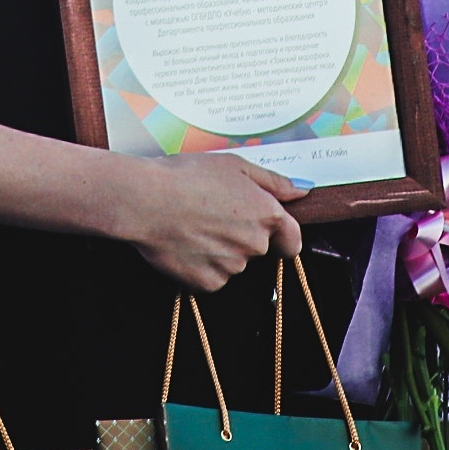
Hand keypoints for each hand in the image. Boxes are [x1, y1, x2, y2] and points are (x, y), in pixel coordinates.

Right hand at [123, 154, 305, 290]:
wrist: (146, 201)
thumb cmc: (188, 176)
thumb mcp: (235, 165)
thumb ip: (274, 181)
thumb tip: (302, 190)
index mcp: (267, 215)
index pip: (292, 240)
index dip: (281, 235)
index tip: (266, 229)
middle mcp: (255, 245)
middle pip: (258, 248)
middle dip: (241, 235)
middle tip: (212, 214)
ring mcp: (232, 267)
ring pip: (233, 262)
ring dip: (220, 250)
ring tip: (193, 225)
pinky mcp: (208, 283)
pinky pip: (212, 277)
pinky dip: (201, 265)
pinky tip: (185, 243)